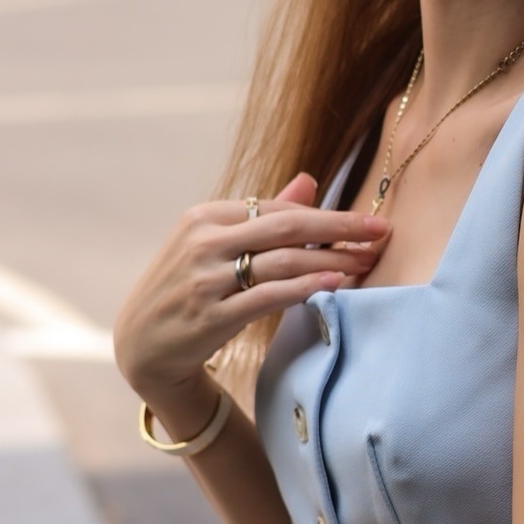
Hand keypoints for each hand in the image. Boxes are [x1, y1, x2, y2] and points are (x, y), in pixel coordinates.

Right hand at [112, 173, 389, 406]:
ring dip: (333, 260)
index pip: (278, 209)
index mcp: (205, 217)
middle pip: (287, 227)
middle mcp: (204, 242)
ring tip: (367, 263)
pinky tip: (335, 282)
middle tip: (382, 232)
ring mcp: (206, 279)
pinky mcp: (212, 315)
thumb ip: (262, 214)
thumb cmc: (186, 288)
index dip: (327, 214)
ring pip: (283, 261)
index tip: (368, 222)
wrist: (141, 343)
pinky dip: (306, 286)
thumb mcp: (214, 243)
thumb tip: (309, 180)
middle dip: (340, 228)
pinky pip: (269, 296)